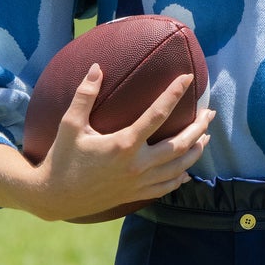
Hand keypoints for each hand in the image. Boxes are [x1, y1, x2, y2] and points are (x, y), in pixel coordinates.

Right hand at [29, 65, 213, 221]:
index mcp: (123, 144)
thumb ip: (84, 95)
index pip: (157, 114)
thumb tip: (97, 67)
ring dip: (196, 150)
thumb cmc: (62, 158)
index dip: (174, 94)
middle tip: (209, 112)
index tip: (187, 78)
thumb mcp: (70, 124)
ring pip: (179, 167)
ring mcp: (139, 183)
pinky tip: (187, 170)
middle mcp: (137, 165)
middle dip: (199, 127)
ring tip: (206, 136)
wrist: (55, 197)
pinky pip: (167, 187)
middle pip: (180, 145)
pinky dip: (181, 176)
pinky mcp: (136, 195)